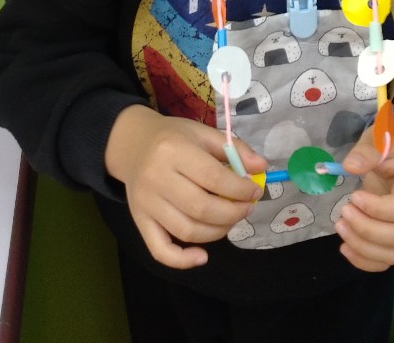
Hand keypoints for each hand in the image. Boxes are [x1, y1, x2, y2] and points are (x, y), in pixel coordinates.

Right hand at [105, 105, 265, 269]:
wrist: (131, 144)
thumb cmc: (172, 137)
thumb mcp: (202, 133)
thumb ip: (233, 148)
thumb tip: (261, 167)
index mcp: (173, 150)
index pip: (213, 177)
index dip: (240, 190)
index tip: (254, 192)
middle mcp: (156, 178)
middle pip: (201, 208)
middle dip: (233, 213)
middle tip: (246, 208)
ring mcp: (146, 203)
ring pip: (187, 231)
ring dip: (218, 232)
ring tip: (231, 220)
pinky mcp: (140, 221)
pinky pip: (160, 250)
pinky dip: (182, 260)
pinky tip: (202, 257)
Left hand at [335, 119, 393, 271]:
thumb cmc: (393, 145)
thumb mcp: (381, 139)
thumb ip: (367, 151)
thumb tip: (350, 166)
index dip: (376, 209)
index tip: (353, 197)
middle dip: (366, 229)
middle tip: (343, 212)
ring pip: (393, 253)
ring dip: (362, 247)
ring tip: (340, 227)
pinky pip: (386, 259)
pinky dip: (365, 260)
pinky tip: (345, 248)